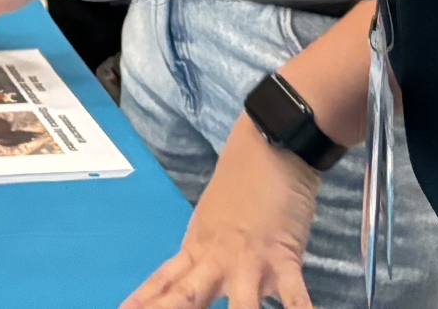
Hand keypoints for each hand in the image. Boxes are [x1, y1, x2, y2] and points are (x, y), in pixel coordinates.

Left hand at [120, 114, 323, 308]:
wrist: (273, 144)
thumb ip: (209, 252)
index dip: (143, 300)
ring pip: (240, 307)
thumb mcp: (216, 217)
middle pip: (187, 296)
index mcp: (198, 247)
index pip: (164, 280)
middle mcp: (217, 258)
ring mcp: (249, 260)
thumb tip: (206, 278)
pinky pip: (294, 295)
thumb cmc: (246, 180)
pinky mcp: (284, 256)